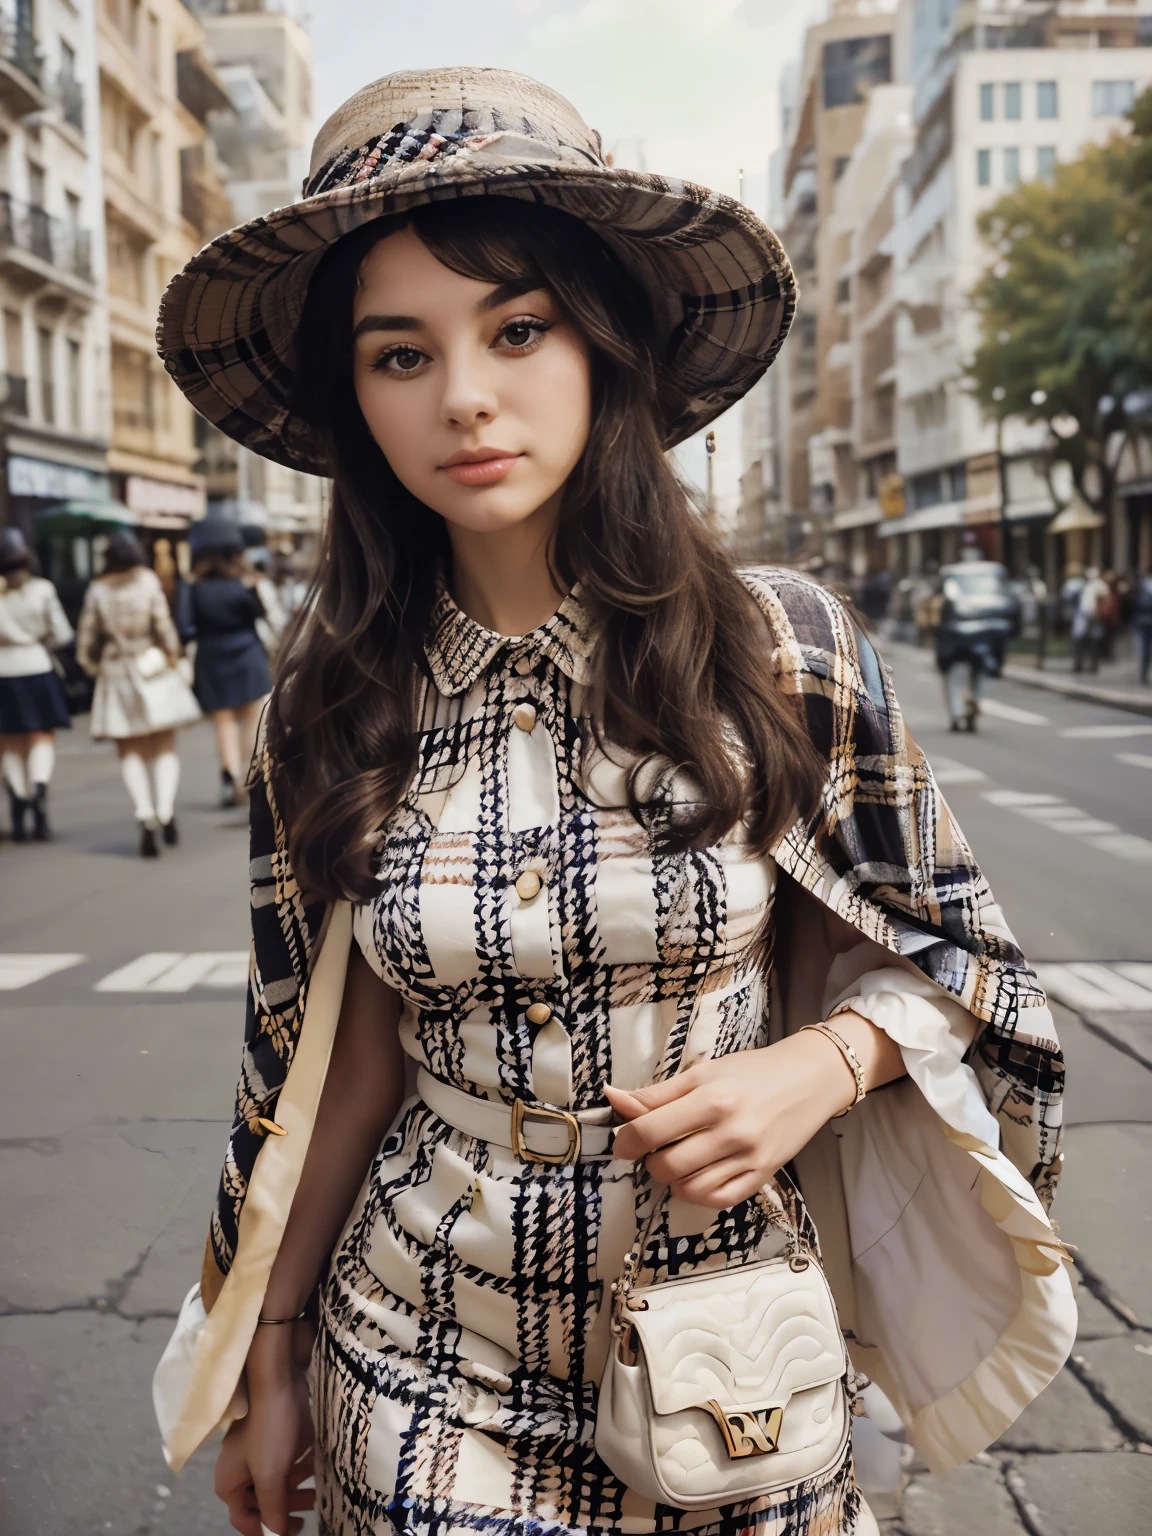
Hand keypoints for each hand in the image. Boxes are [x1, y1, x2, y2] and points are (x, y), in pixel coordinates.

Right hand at [216, 1323, 316, 1535]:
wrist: (279, 1378)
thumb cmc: (270, 1429)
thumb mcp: (271, 1475)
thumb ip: (273, 1509)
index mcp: (229, 1483)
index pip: (244, 1520)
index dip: (267, 1531)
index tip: (293, 1532)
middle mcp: (239, 1470)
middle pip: (261, 1502)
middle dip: (286, 1508)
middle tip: (310, 1509)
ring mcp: (256, 1453)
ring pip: (276, 1482)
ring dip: (296, 1489)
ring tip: (317, 1491)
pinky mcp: (273, 1438)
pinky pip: (285, 1463)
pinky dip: (299, 1469)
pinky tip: (315, 1468)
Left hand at [605, 1031, 860, 1209]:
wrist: (809, 1080)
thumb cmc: (753, 1072)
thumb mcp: (702, 1072)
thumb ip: (657, 1093)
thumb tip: (613, 1098)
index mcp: (711, 1098)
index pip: (649, 1130)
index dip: (626, 1140)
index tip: (625, 1141)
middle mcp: (731, 1131)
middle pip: (666, 1165)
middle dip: (650, 1160)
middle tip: (657, 1146)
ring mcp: (749, 1158)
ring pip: (688, 1188)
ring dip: (673, 1178)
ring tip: (678, 1158)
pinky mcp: (763, 1176)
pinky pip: (718, 1199)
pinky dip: (698, 1193)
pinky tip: (696, 1176)